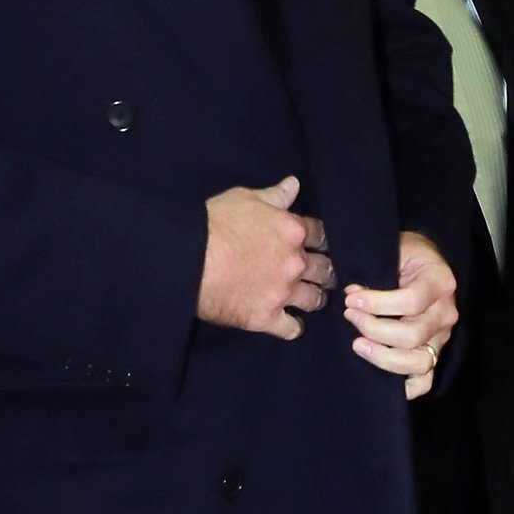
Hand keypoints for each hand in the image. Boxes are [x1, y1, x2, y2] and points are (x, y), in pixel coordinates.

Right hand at [199, 176, 333, 340]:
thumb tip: (294, 185)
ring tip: (311, 298)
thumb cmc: (214, 224)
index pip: (320, 234)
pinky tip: (292, 325)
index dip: (320, 239)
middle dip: (324, 270)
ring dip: (314, 298)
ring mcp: (283, 292)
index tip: (318, 244)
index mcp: (292, 231)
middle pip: (324, 269)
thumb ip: (274, 195)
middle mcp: (295, 263)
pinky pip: (291, 329)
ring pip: (313, 300)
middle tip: (321, 274)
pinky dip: (294, 327)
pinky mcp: (266, 317)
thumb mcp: (244, 198)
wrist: (189, 260)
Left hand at [343, 232, 456, 399]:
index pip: (412, 301)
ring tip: (357, 343)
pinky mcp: (434, 354)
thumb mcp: (396, 249)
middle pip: (412, 335)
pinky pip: (425, 381)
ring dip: (382, 356)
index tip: (350, 298)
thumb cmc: (406, 255)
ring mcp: (442, 337)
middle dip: (373, 327)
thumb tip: (352, 293)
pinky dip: (405, 387)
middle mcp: (446, 313)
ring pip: (418, 362)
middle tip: (349, 314)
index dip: (377, 303)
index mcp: (441, 282)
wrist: (423, 263)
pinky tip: (380, 378)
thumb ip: (377, 269)